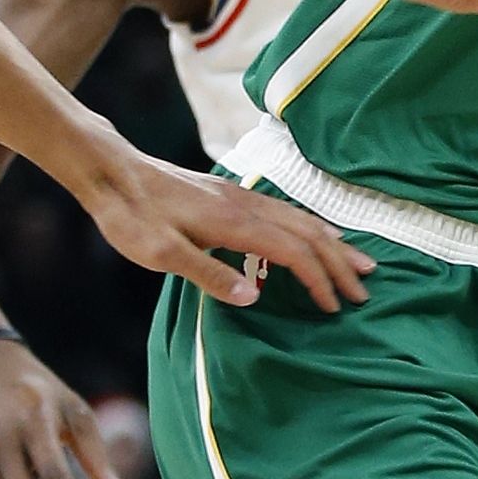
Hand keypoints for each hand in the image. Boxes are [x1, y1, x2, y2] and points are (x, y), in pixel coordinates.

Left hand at [69, 139, 375, 312]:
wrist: (111, 171)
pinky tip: (310, 234)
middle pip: (307, 231)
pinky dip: (309, 226)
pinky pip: (284, 210)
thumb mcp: (160, 254)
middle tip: (365, 288)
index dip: (318, 280)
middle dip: (339, 261)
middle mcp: (245, 204)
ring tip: (356, 260)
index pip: (293, 252)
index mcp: (233, 222)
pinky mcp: (229, 194)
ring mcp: (239, 196)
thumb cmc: (131, 216)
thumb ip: (208, 275)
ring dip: (330, 241)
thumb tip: (255, 297)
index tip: (334, 307)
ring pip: (299, 217)